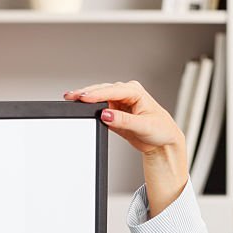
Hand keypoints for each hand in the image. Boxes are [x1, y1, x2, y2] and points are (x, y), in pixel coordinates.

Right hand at [64, 81, 183, 156]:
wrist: (163, 142)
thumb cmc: (161, 130)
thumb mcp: (143, 126)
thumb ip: (123, 120)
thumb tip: (106, 114)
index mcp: (135, 91)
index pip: (112, 90)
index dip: (97, 94)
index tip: (83, 98)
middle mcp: (126, 93)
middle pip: (102, 90)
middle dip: (86, 93)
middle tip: (70, 97)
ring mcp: (119, 102)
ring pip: (98, 98)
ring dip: (85, 100)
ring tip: (71, 100)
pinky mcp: (115, 112)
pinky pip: (99, 108)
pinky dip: (90, 109)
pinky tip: (81, 110)